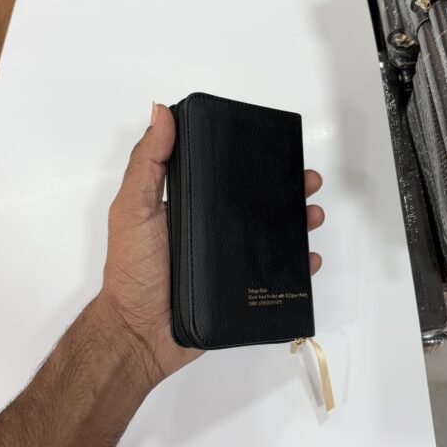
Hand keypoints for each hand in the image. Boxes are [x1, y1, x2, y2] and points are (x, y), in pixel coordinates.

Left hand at [100, 103, 324, 386]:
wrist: (139, 334)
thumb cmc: (133, 270)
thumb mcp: (133, 208)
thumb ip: (147, 162)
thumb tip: (161, 112)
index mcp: (188, 204)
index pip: (225, 175)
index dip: (251, 160)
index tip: (273, 146)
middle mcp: (211, 228)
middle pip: (256, 203)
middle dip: (287, 189)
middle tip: (308, 181)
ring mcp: (227, 260)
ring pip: (272, 235)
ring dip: (298, 222)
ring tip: (314, 215)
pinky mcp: (239, 289)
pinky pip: (275, 275)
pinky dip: (297, 266)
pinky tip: (310, 259)